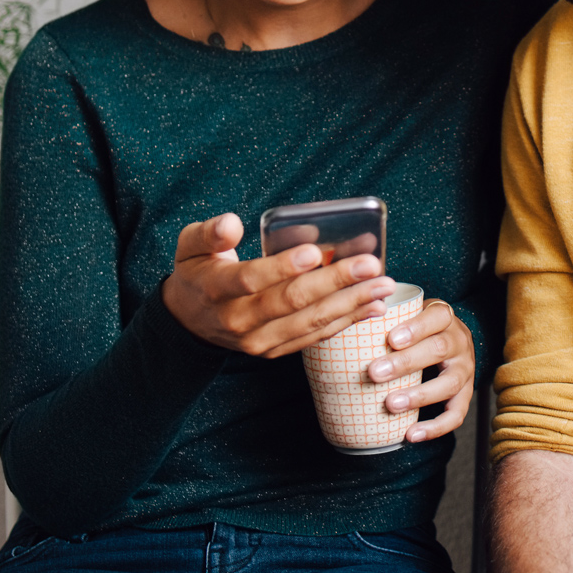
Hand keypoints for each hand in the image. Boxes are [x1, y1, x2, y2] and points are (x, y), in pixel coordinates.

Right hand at [162, 213, 397, 357]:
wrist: (190, 321)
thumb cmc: (198, 271)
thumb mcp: (189, 245)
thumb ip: (209, 233)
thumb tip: (231, 222)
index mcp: (217, 289)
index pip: (251, 279)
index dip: (281, 267)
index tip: (313, 251)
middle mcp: (239, 320)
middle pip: (290, 303)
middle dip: (334, 282)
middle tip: (370, 264)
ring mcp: (259, 341)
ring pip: (309, 323)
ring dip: (350, 304)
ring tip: (383, 286)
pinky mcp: (275, 350)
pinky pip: (314, 337)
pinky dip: (346, 322)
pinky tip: (373, 307)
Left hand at [365, 300, 473, 441]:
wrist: (451, 340)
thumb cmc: (420, 328)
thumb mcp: (410, 313)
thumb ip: (388, 317)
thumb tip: (347, 323)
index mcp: (445, 318)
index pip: (437, 317)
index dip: (416, 328)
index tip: (391, 339)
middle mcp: (460, 342)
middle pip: (439, 349)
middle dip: (406, 363)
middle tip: (375, 373)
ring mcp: (465, 369)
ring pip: (449, 383)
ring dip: (419, 396)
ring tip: (391, 404)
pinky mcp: (466, 394)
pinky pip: (457, 414)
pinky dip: (435, 427)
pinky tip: (411, 434)